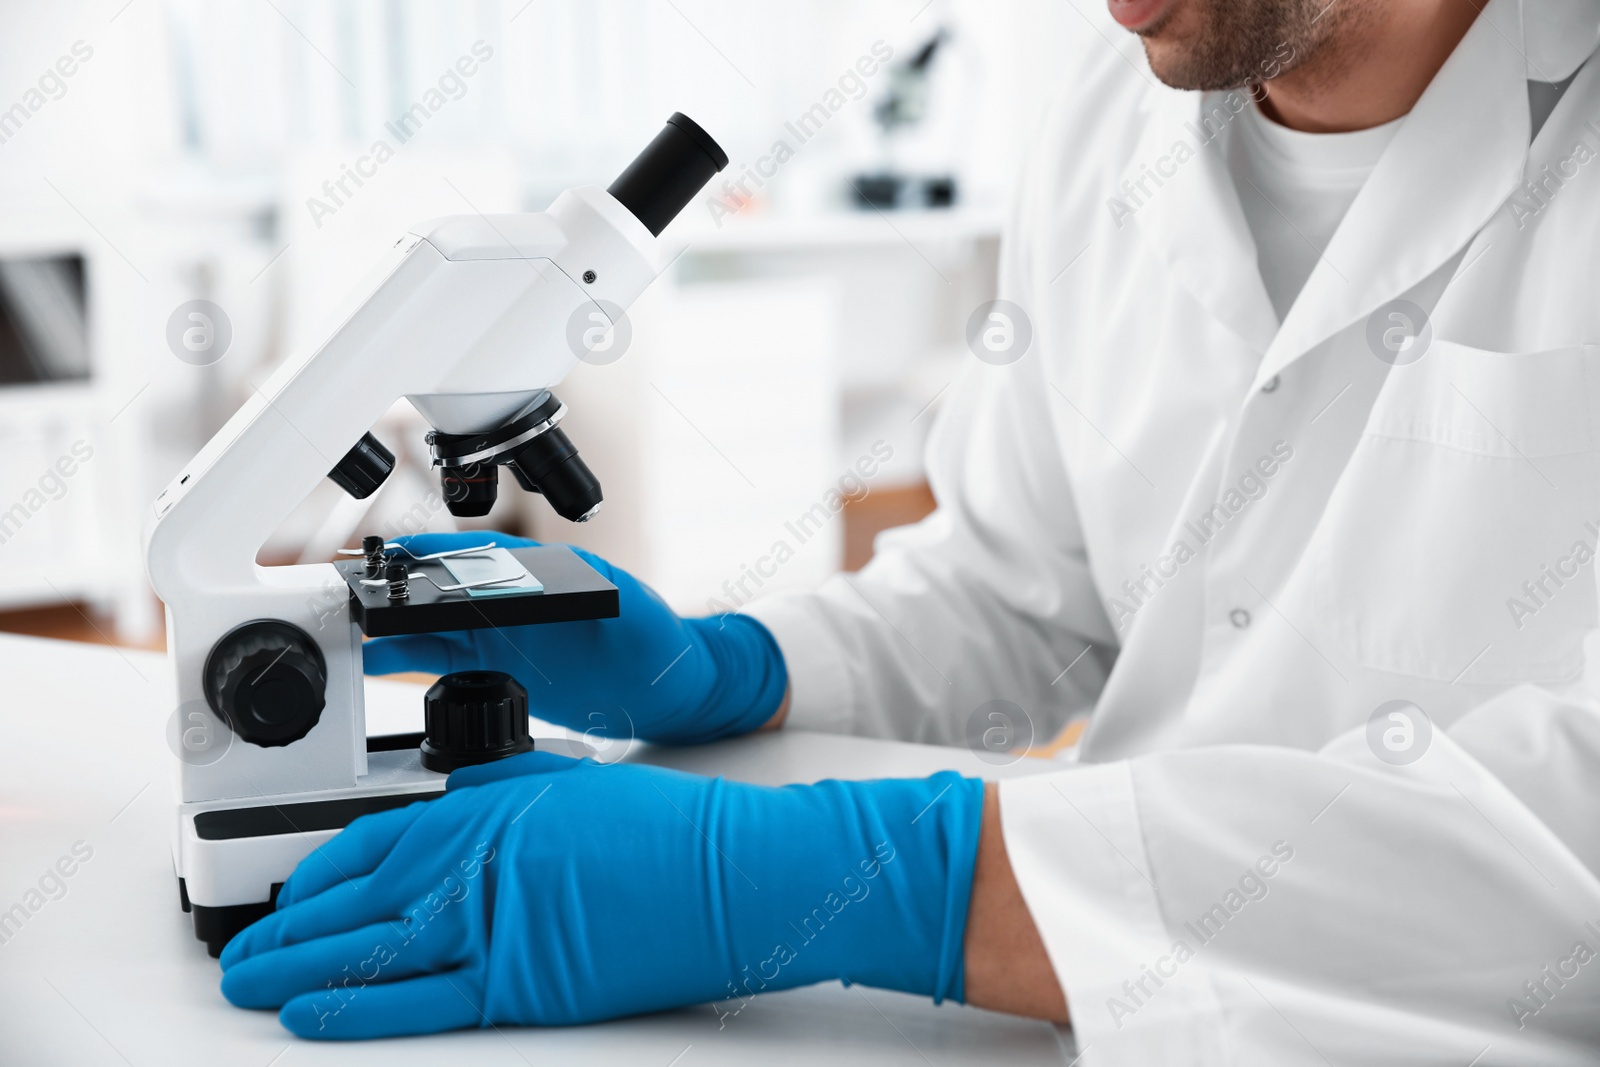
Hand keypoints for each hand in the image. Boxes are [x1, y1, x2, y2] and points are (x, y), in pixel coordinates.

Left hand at [219, 753, 984, 1038]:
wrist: (727, 876)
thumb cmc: (663, 832)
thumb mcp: (569, 786)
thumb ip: (498, 794)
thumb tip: (450, 807)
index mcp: (484, 809)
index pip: (372, 840)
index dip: (317, 874)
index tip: (290, 894)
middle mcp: (474, 864)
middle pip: (356, 901)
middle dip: (289, 928)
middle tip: (244, 952)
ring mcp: (494, 927)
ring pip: (371, 952)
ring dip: (300, 970)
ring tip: (251, 988)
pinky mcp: (521, 985)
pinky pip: (421, 1001)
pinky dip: (360, 1009)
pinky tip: (312, 1014)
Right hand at [361, 532, 786, 743]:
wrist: (670, 692)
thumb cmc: (658, 643)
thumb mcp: (634, 611)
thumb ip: (602, 593)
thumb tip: (563, 576)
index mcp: (537, 574)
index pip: (472, 555)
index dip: (429, 554)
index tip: (391, 554)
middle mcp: (509, 598)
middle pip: (435, 587)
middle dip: (388, 587)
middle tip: (343, 592)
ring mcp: (497, 631)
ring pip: (425, 622)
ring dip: (384, 622)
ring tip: (342, 626)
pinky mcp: (492, 664)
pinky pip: (435, 657)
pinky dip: (398, 656)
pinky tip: (368, 658)